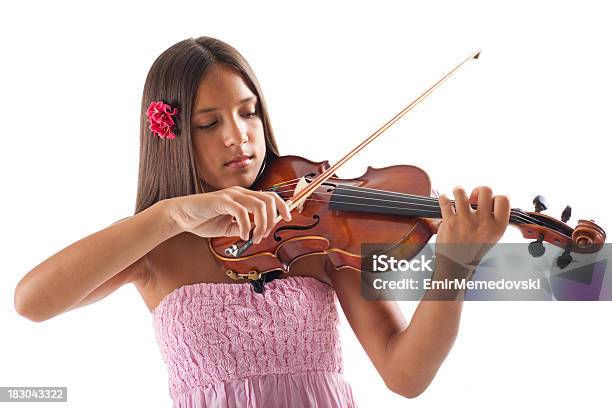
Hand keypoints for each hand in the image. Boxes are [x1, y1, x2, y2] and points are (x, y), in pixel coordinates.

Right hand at [168, 186, 291, 243]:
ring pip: (259, 205)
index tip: (287, 219)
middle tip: (264, 235)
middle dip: (273, 218)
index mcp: (244, 197)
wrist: (182, 216)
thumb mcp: (229, 227)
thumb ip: (243, 227)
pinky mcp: (221, 201)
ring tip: (254, 237)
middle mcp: (240, 193)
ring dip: (262, 224)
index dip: (282, 206)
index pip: (270, 196)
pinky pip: (241, 212)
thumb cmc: (204, 220)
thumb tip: (258, 232)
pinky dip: (246, 226)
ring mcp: (231, 196)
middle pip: (269, 199)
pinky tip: (241, 235)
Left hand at [435, 186, 509, 267]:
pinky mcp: (450, 222)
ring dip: (458, 191)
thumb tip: (489, 197)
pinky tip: (445, 201)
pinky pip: (445, 200)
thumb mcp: (492, 235)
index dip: (495, 197)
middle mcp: (483, 223)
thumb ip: (494, 218)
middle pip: (485, 190)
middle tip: (472, 200)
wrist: (457, 264)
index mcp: (497, 227)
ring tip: (457, 198)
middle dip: (477, 190)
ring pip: (461, 191)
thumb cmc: (474, 247)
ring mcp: (466, 221)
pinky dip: (443, 198)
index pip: (504, 200)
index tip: (487, 203)